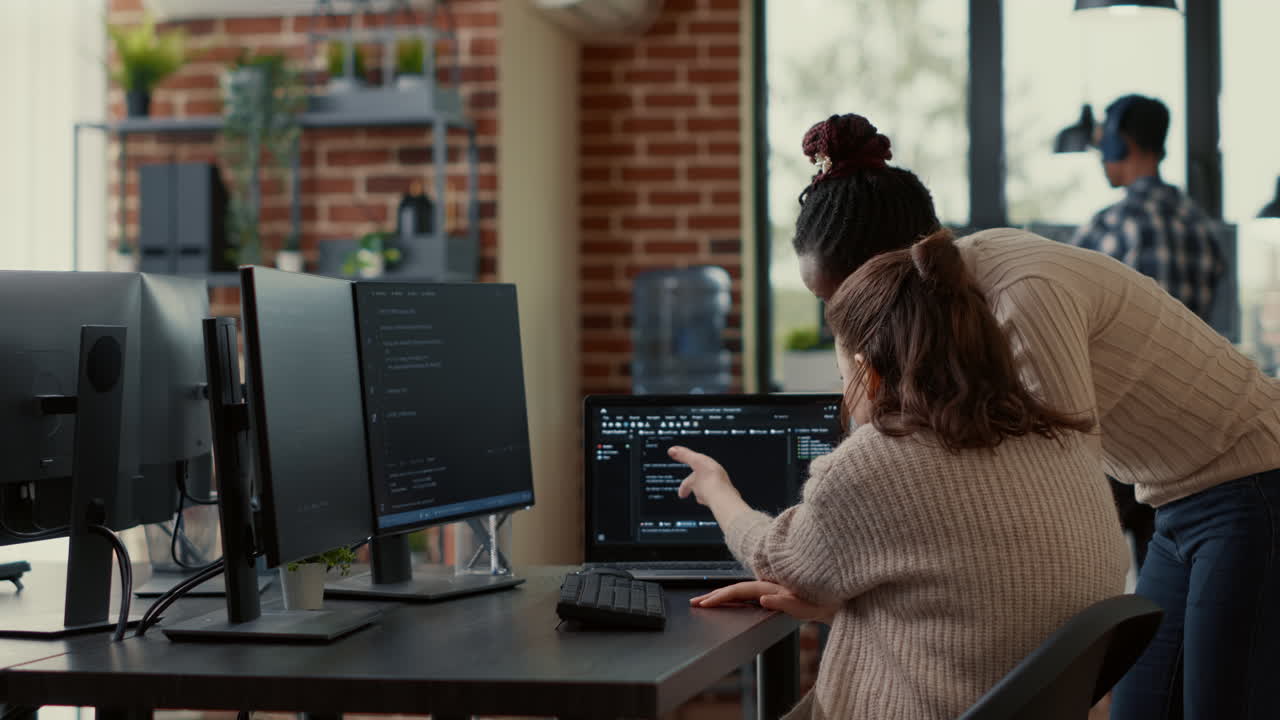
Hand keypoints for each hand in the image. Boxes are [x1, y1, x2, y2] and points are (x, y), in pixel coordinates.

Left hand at [671, 446, 737, 506]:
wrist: (724, 495)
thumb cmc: (711, 478)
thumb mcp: (697, 460)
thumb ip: (685, 455)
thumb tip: (671, 450)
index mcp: (694, 482)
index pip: (686, 485)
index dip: (683, 489)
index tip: (680, 494)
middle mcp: (701, 492)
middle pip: (697, 492)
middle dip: (697, 492)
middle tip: (696, 496)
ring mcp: (712, 498)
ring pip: (708, 496)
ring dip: (709, 494)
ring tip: (713, 492)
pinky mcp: (723, 501)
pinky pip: (720, 499)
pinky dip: (721, 496)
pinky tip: (725, 494)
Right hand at [691, 580, 838, 623]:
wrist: (845, 596)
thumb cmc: (831, 601)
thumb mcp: (812, 605)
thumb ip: (788, 602)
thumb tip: (764, 597)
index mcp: (775, 586)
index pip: (740, 590)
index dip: (720, 596)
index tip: (703, 603)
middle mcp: (772, 584)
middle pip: (737, 588)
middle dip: (715, 595)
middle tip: (696, 602)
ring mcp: (775, 588)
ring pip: (743, 590)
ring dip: (724, 595)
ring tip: (708, 600)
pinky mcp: (779, 593)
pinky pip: (752, 593)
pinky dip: (737, 596)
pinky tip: (733, 600)